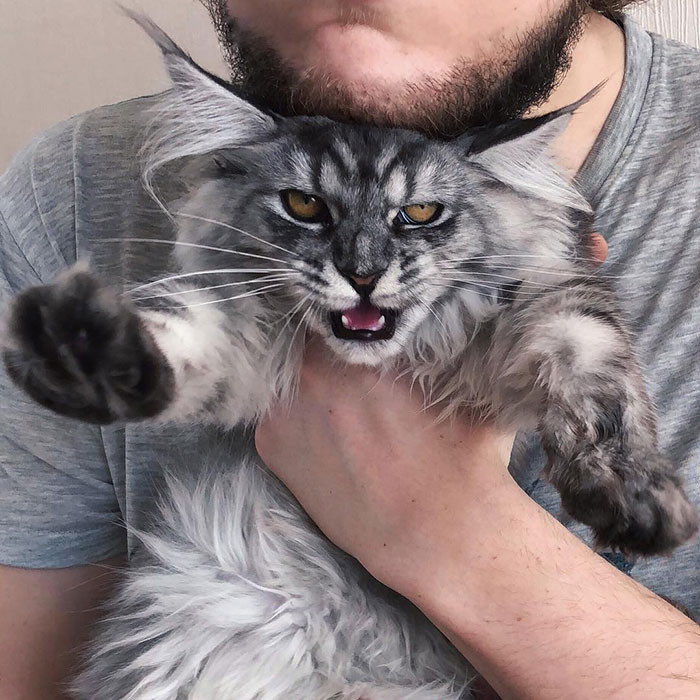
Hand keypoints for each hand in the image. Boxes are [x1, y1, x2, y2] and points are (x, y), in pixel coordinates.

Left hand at [255, 232, 608, 592]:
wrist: (440, 533)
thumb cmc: (462, 454)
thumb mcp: (456, 378)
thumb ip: (424, 340)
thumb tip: (411, 319)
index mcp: (358, 344)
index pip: (333, 310)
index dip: (343, 319)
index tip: (353, 329)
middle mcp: (311, 370)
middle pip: (307, 341)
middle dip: (326, 349)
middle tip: (349, 370)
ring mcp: (284, 409)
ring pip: (289, 376)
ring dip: (308, 384)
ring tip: (341, 409)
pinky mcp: (269, 446)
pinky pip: (278, 415)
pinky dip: (297, 420)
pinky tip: (328, 441)